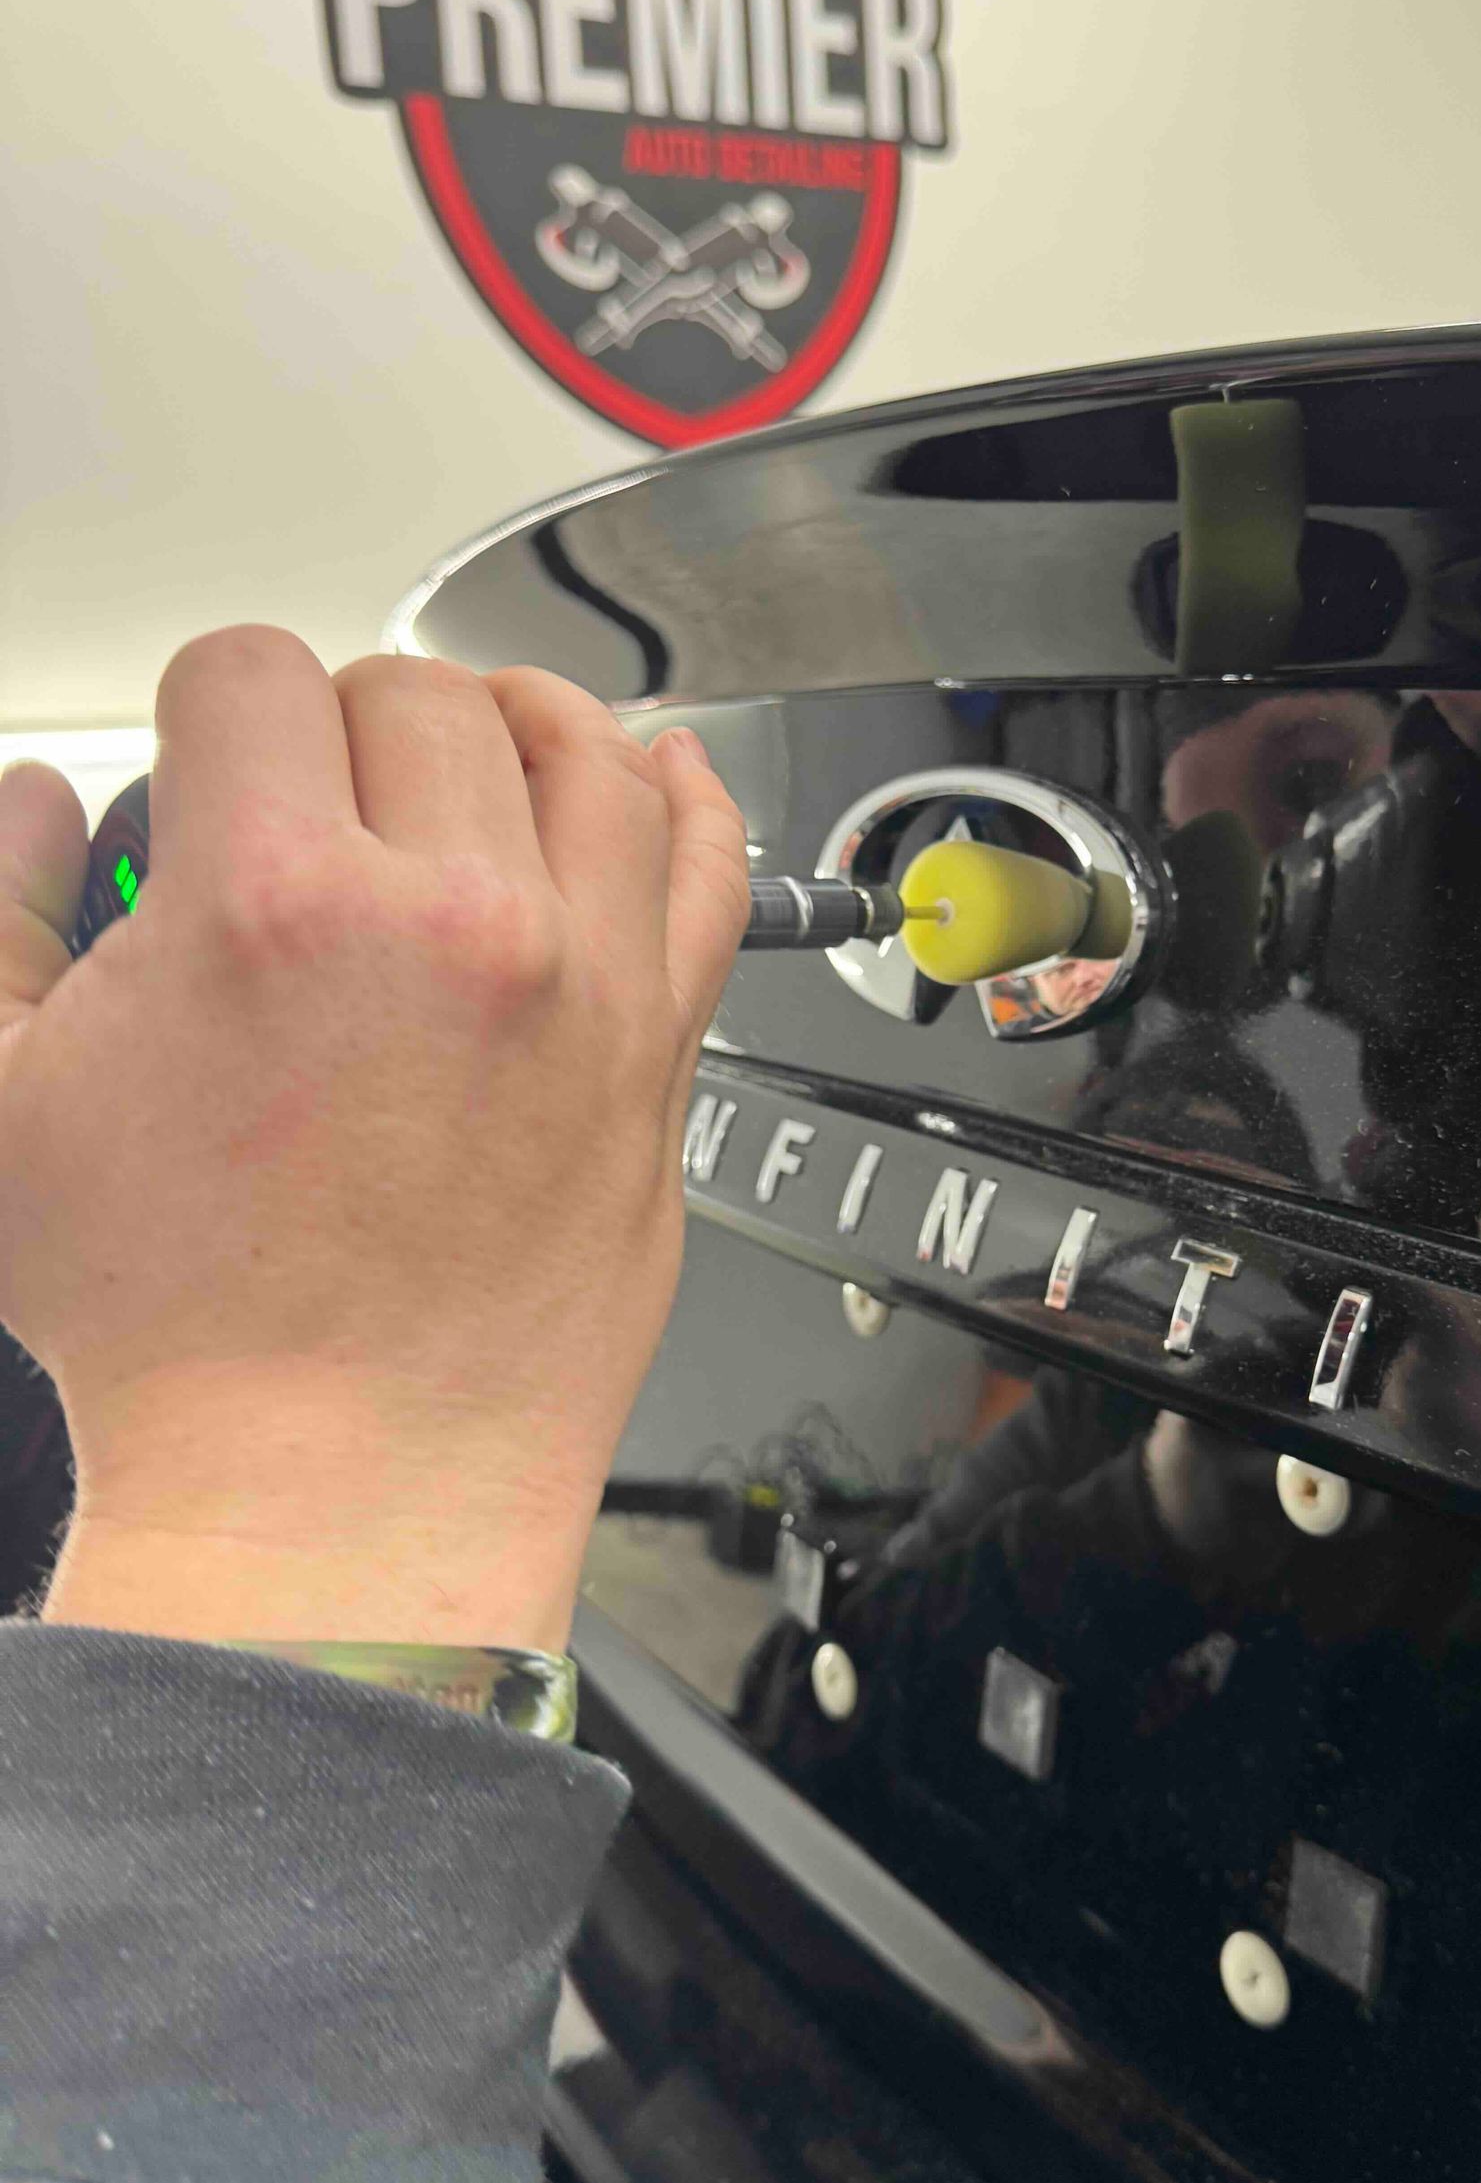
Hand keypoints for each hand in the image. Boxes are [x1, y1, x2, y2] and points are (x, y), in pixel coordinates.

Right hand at [0, 629, 747, 1651]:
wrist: (319, 1510)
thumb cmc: (163, 1353)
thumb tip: (42, 802)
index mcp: (278, 905)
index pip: (254, 672)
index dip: (209, 707)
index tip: (208, 760)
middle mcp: (458, 925)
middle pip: (417, 699)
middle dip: (343, 728)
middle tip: (309, 808)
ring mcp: (584, 991)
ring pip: (579, 753)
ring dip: (511, 726)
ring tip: (467, 751)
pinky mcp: (656, 1065)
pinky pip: (711, 876)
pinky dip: (684, 800)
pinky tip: (651, 776)